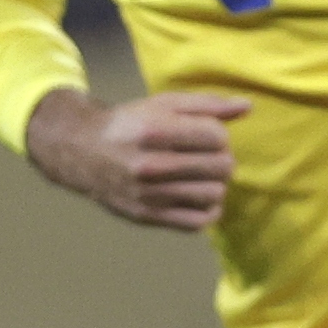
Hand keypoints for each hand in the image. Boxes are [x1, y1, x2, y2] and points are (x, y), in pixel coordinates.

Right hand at [25, 85, 246, 231]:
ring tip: (202, 177)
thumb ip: (207, 104)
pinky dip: (208, 212)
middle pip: (221, 167)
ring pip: (214, 195)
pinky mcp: (145, 215)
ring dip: (215, 185)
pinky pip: (197, 222)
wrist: (81, 152)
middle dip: (220, 159)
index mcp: (153, 131)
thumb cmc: (129, 124)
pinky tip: (199, 199)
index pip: (217, 137)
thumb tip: (247, 108)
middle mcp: (149, 164)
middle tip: (205, 157)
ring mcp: (147, 194)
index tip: (203, 135)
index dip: (218, 134)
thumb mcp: (163, 104)